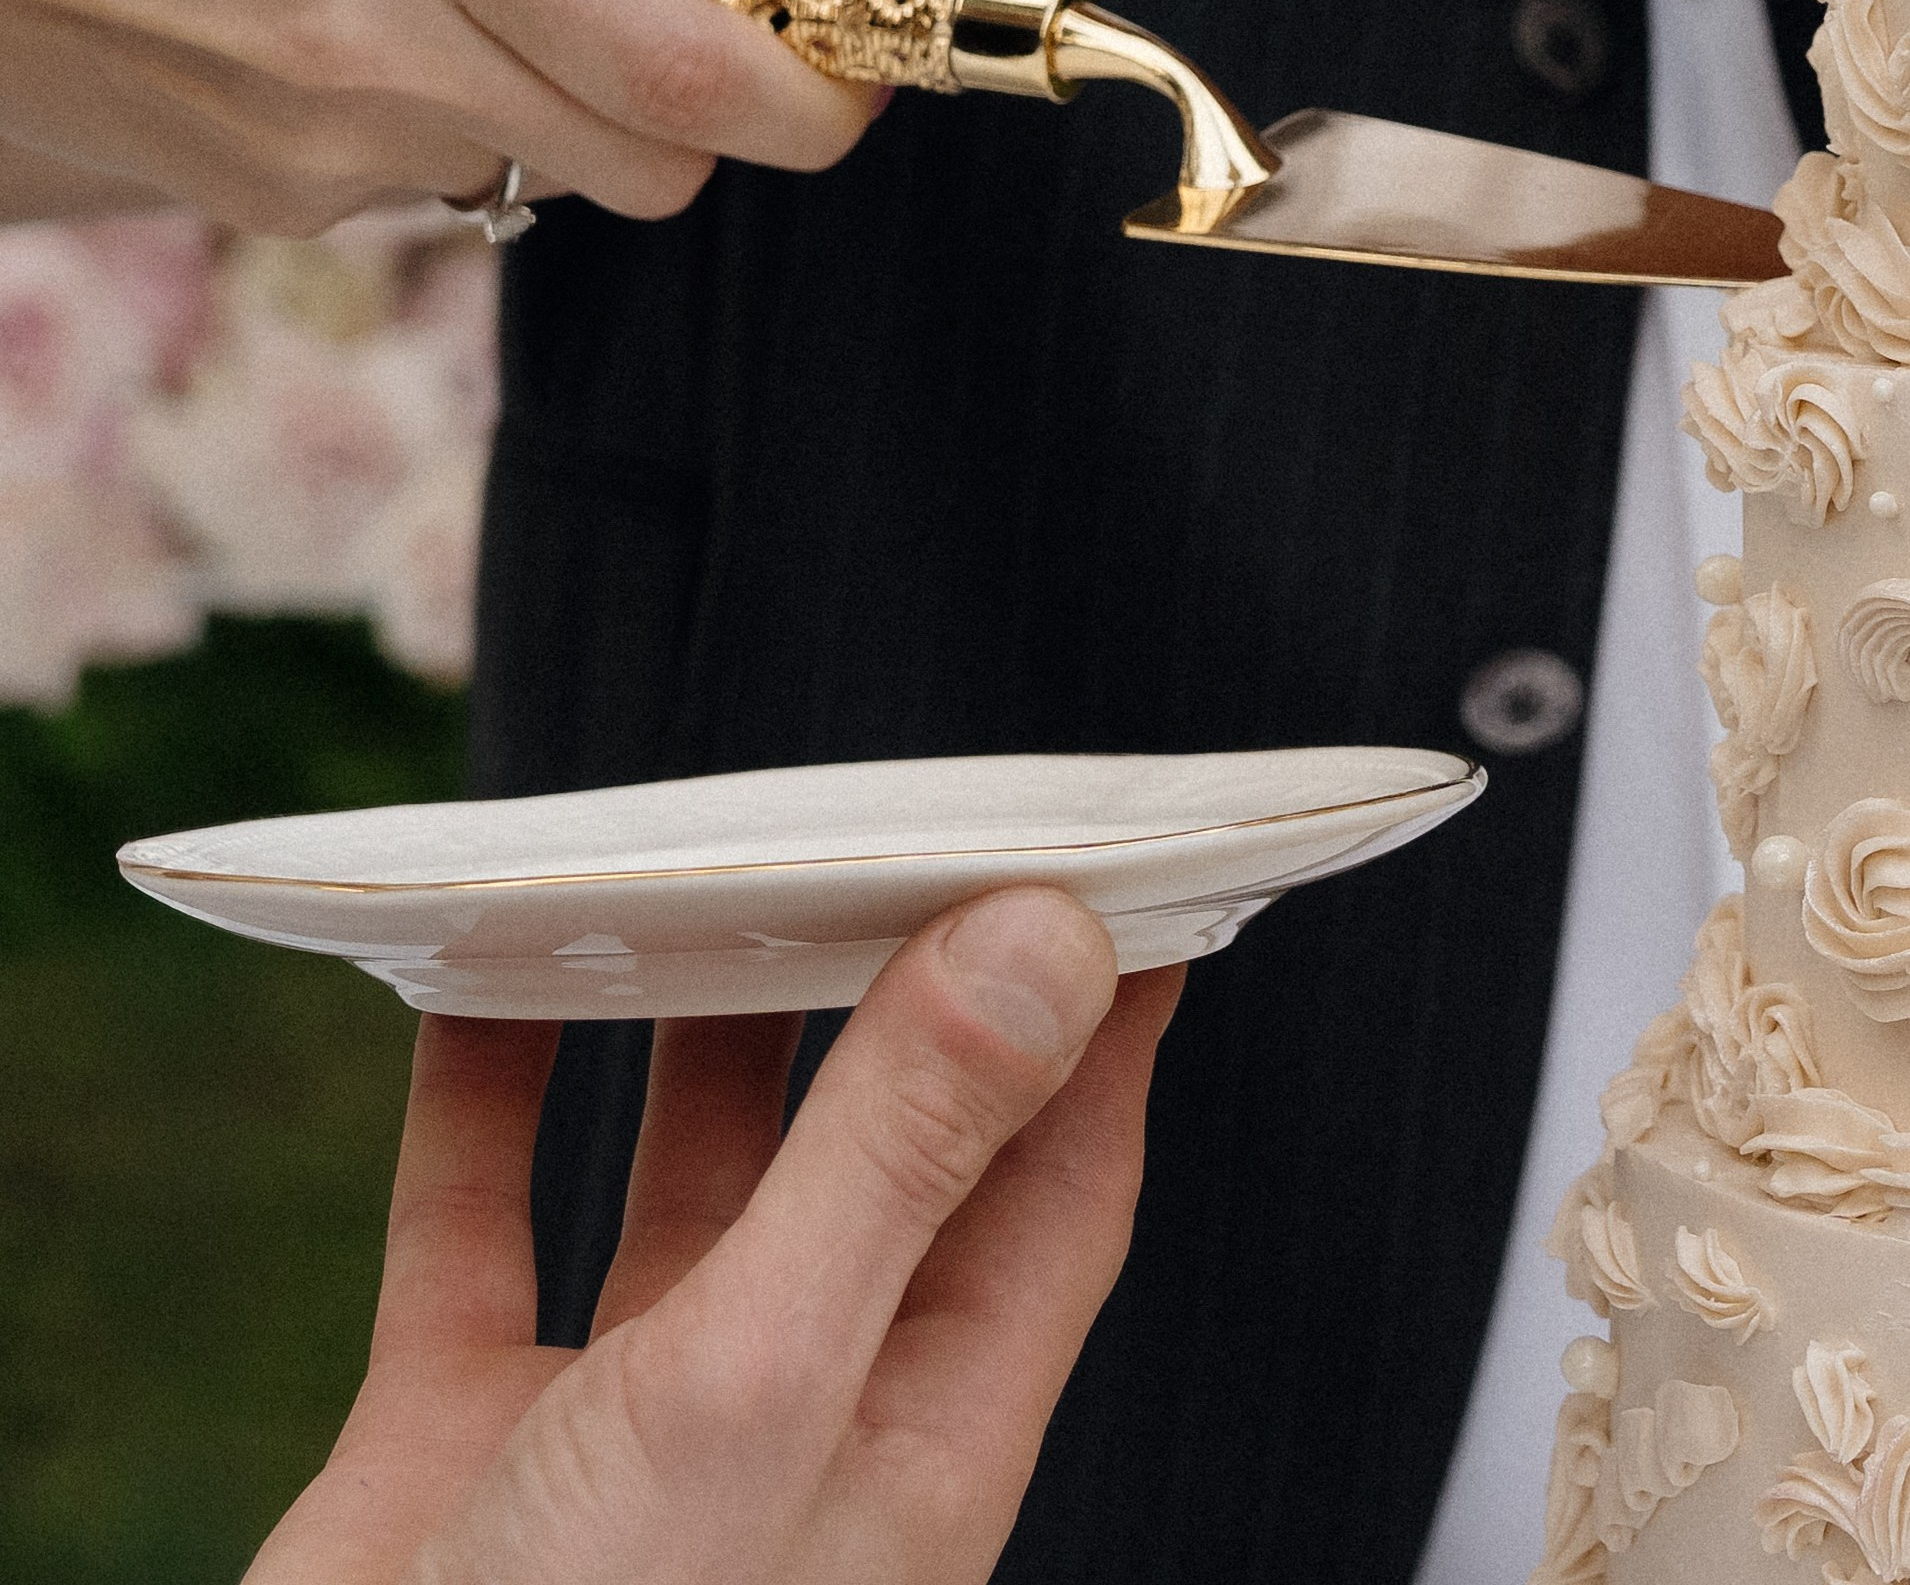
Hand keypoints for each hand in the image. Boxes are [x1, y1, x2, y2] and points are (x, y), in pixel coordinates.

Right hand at [0, 0, 875, 230]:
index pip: (695, 73)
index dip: (819, 97)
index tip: (855, 65)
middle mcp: (382, 53)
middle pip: (660, 163)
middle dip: (706, 100)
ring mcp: (323, 154)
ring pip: (555, 172)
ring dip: (569, 97)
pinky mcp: (274, 207)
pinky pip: (442, 182)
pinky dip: (455, 115)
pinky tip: (352, 27)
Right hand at [247, 891, 1181, 1584]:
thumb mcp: (763, 1382)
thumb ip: (893, 1157)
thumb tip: (1044, 949)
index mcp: (918, 1433)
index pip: (1059, 1176)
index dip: (1095, 1016)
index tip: (1108, 857)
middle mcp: (792, 1415)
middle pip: (876, 1148)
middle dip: (882, 981)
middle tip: (884, 811)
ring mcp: (625, 1429)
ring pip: (685, 1175)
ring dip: (683, 1022)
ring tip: (698, 858)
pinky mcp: (460, 1440)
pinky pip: (479, 1223)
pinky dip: (478, 1097)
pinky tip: (474, 981)